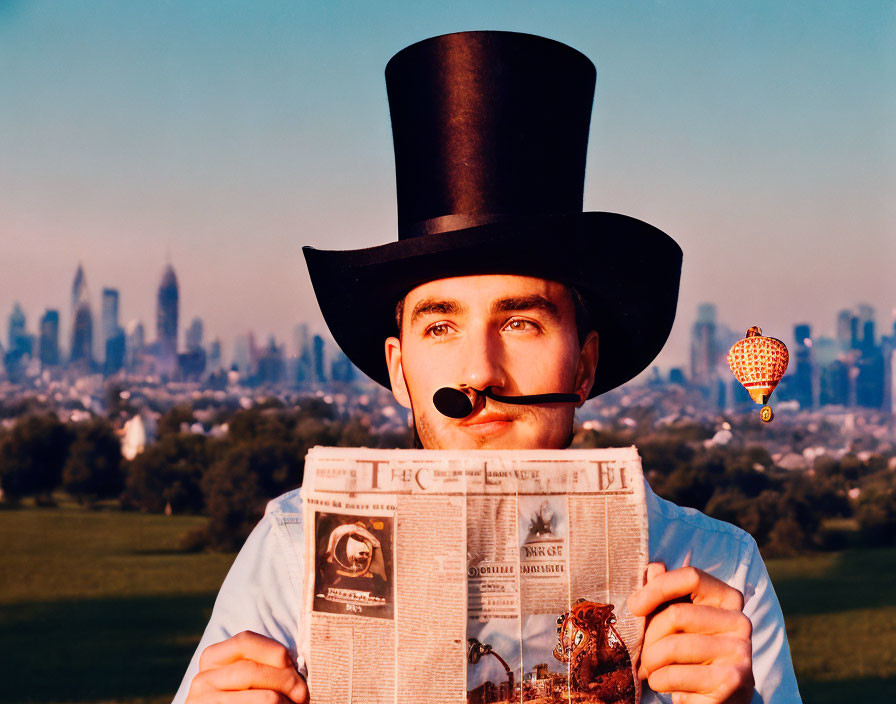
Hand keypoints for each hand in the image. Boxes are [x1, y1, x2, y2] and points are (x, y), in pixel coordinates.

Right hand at [185, 630, 308, 702]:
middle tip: (303, 694)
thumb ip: (261, 664)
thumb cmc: (246, 696)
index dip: (274, 650)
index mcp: (211, 659)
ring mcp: (203, 702)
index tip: (292, 664)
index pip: (245, 641)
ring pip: (265, 698)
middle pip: (253, 670)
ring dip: (286, 701)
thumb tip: (293, 663)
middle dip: (287, 680)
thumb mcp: (246, 676)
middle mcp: (202, 680)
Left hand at [627, 563, 753, 703]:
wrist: (721, 700)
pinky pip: (673, 675)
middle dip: (648, 635)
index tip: (635, 606)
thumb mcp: (680, 619)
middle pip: (676, 614)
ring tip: (649, 668)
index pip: (691, 576)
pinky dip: (658, 681)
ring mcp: (739, 654)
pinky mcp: (730, 683)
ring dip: (650, 661)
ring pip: (672, 647)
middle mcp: (740, 623)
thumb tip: (654, 567)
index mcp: (729, 599)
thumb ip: (667, 593)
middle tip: (642, 650)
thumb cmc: (693, 652)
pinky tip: (664, 684)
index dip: (656, 588)